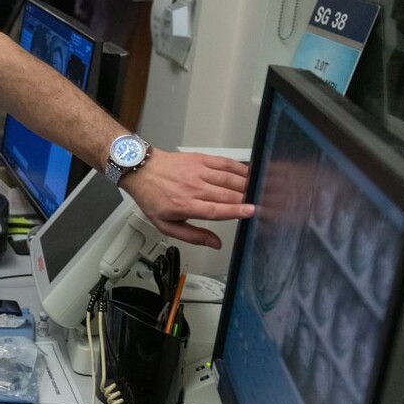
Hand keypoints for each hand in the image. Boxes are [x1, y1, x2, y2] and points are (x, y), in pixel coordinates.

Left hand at [119, 150, 253, 248]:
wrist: (141, 170)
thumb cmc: (153, 197)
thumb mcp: (166, 225)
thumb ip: (193, 236)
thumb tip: (215, 244)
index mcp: (185, 205)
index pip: (216, 210)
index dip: (236, 211)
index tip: (252, 212)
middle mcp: (194, 188)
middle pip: (227, 195)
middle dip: (247, 200)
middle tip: (262, 204)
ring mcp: (198, 172)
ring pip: (229, 179)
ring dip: (246, 185)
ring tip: (259, 191)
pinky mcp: (201, 159)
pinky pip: (225, 163)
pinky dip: (239, 168)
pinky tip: (248, 174)